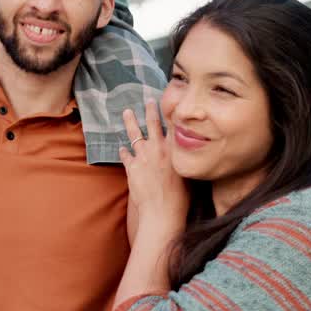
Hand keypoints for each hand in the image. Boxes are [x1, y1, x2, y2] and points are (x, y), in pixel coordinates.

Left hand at [119, 100, 187, 228]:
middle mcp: (157, 149)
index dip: (170, 112)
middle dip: (150, 109)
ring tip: (127, 112)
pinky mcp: (132, 167)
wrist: (162, 211)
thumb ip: (183, 158)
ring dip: (130, 122)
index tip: (169, 102)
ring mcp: (143, 157)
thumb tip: (187, 152)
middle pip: (152, 123)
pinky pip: (126, 155)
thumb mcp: (188, 173)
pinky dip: (124, 151)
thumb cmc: (180, 197)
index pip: (172, 124)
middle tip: (148, 100)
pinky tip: (121, 147)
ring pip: (134, 134)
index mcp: (173, 149)